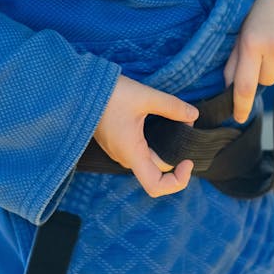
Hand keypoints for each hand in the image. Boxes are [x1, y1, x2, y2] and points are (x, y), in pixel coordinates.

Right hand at [93, 75, 198, 197]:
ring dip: (166, 147)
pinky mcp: (117, 141)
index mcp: (131, 153)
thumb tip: (193, 115)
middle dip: (176, 153)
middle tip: (185, 125)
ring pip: (150, 160)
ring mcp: (119, 150)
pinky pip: (140, 150)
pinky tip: (160, 122)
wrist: (80, 87)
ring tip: (176, 122)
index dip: (177, 181)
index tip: (187, 160)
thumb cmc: (110, 93)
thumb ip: (171, 107)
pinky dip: (155, 142)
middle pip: (158, 170)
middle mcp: (125, 157)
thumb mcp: (145, 96)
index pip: (156, 187)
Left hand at [224, 0, 273, 122]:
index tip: (239, 118)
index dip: (241, 105)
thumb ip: (233, 61)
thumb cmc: (262, 12)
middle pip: (266, 82)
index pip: (245, 84)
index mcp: (252, 42)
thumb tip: (228, 89)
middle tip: (267, 46)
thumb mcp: (242, 32)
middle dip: (264, 70)